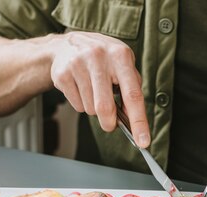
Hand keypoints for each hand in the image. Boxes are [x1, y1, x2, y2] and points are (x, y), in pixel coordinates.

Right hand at [49, 32, 149, 147]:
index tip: (143, 142)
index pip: (133, 95)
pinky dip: (82, 104)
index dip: (139, 121)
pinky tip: (81, 88)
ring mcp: (78, 64)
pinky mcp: (62, 74)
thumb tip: (133, 119)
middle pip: (105, 107)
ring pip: (90, 109)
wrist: (68, 45)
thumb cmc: (104, 60)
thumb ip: (131, 89)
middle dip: (109, 122)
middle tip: (110, 123)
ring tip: (93, 92)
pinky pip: (77, 105)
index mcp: (120, 55)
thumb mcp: (123, 65)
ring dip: (94, 109)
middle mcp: (99, 57)